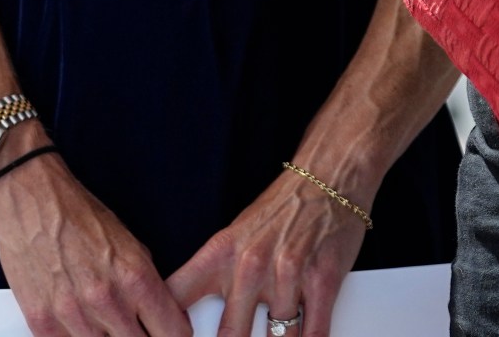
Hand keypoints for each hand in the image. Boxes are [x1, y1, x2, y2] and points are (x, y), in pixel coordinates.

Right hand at [0, 150, 190, 336]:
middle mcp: (106, 301)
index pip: (172, 331)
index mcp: (135, 277)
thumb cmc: (82, 217)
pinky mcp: (42, 322)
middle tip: (139, 328)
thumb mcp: (130, 244)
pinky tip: (80, 324)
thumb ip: (146, 282)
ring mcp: (72, 315)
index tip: (172, 331)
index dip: (176, 333)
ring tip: (107, 323)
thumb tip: (159, 312)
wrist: (31, 202)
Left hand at [167, 165, 372, 336]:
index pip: (177, 298)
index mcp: (220, 253)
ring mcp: (288, 275)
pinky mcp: (323, 280)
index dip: (168, 328)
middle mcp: (250, 266)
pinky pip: (314, 330)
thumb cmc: (281, 210)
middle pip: (228, 336)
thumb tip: (194, 319)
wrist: (329, 178)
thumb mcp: (234, 237)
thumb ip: (213, 277)